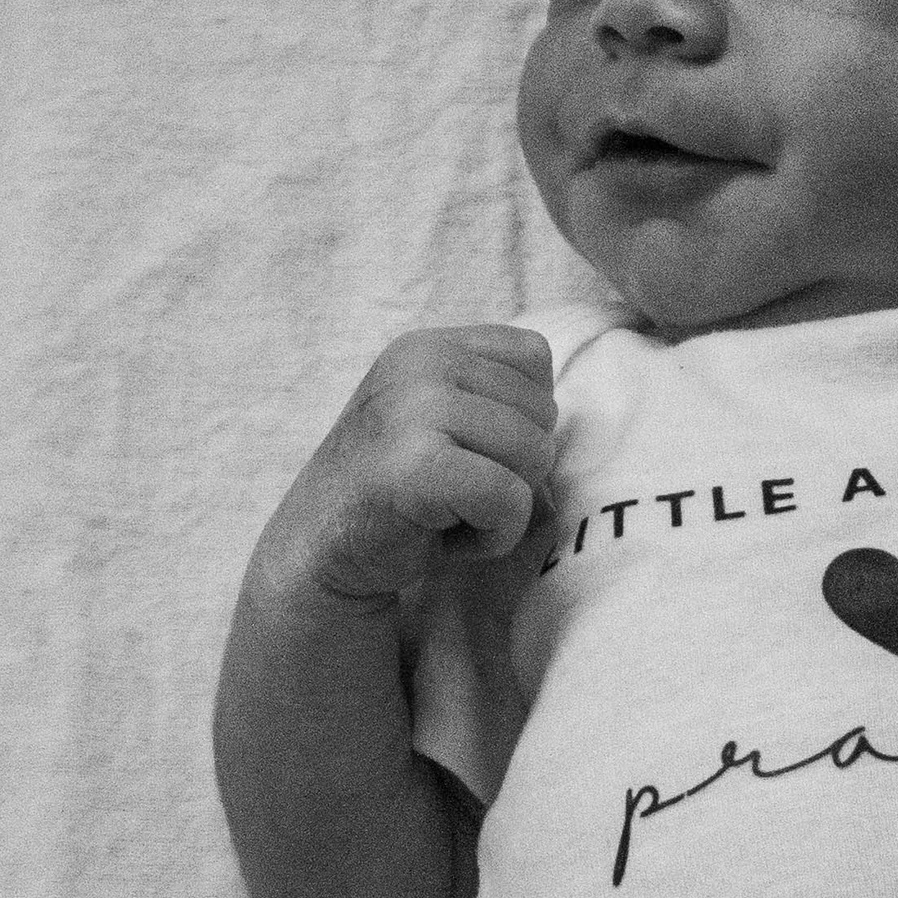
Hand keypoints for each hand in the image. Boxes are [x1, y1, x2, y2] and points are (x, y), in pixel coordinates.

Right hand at [277, 325, 557, 602]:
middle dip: (513, 470)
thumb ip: (506, 414)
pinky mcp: (415, 465)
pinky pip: (509, 500)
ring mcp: (414, 408)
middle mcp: (421, 362)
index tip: (462, 454)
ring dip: (503, 507)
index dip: (519, 421)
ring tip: (446, 513)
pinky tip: (443, 537)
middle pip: (544, 414)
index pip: (536, 359)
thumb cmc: (400, 499)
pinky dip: (492, 536)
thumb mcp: (450, 432)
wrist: (320, 551)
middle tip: (450, 495)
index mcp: (431, 346)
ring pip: (534, 455)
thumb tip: (576, 441)